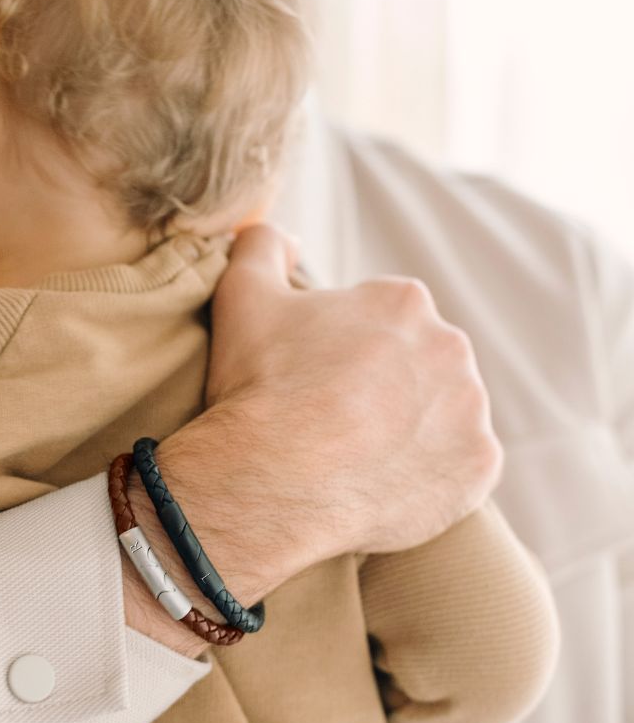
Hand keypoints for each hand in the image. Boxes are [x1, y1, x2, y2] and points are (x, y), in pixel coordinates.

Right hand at [134, 225, 501, 625]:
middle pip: (419, 365)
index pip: (383, 318)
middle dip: (386, 387)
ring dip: (413, 430)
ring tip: (357, 457)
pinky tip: (383, 484)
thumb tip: (288, 238)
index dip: (344, 348)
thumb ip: (264, 245)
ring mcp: (471, 411)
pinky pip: (461, 470)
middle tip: (334, 419)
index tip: (315, 376)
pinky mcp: (479, 468)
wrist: (274, 480)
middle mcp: (452, 347)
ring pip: (444, 417)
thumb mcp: (243, 294)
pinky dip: (432, 477)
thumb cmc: (259, 385)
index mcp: (404, 301)